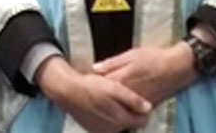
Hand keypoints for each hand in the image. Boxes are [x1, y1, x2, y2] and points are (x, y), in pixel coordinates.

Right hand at [36, 56, 150, 132]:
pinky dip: (105, 116)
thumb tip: (148, 108)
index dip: (141, 109)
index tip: (137, 100)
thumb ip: (133, 100)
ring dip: (116, 114)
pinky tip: (100, 105)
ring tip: (108, 100)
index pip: (142, 121)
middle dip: (128, 111)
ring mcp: (101, 130)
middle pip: (129, 122)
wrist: (67, 90)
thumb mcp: (114, 88)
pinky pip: (105, 124)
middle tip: (120, 97)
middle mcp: (112, 129)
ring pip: (117, 124)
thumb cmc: (90, 87)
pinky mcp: (92, 129)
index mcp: (120, 120)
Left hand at [93, 43, 198, 104]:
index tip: (87, 80)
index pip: (100, 85)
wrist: (178, 66)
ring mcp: (138, 102)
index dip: (92, 83)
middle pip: (108, 98)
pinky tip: (123, 99)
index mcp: (122, 79)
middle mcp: (129, 94)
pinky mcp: (147, 105)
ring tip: (108, 95)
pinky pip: (132, 108)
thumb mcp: (131, 54)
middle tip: (94, 89)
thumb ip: (112, 63)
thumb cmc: (155, 57)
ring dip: (112, 101)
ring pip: (119, 105)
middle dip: (100, 93)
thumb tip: (95, 68)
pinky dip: (125, 105)